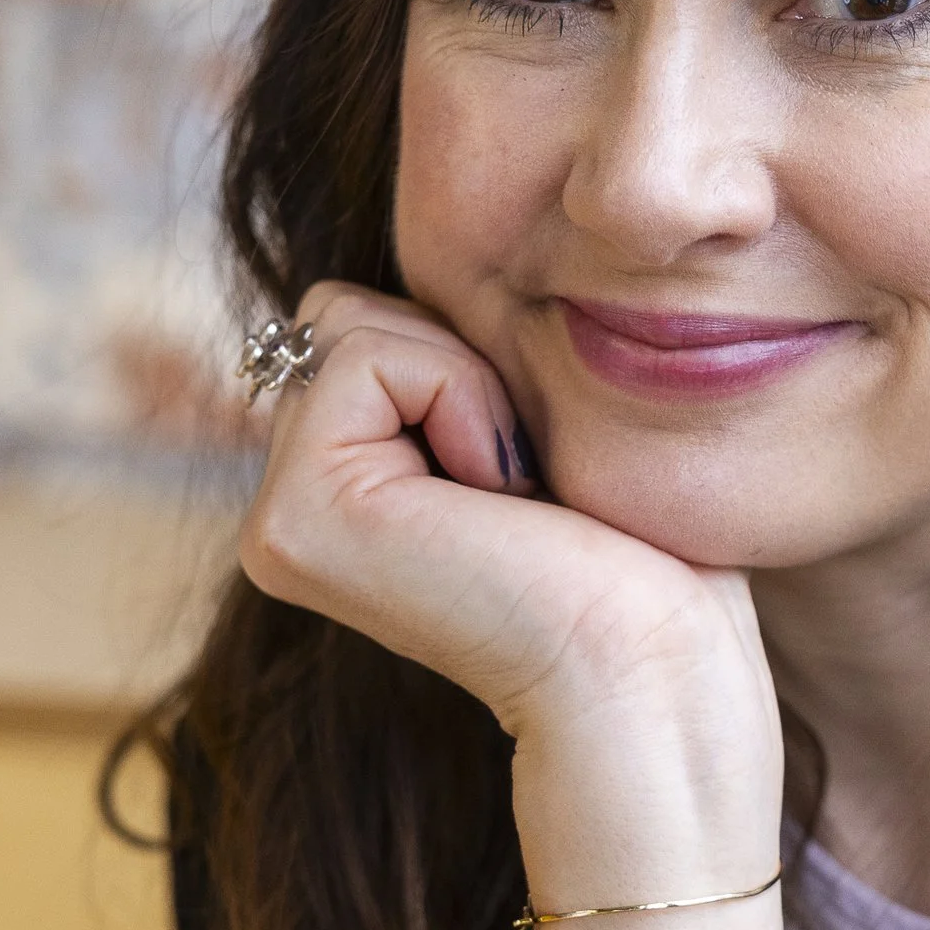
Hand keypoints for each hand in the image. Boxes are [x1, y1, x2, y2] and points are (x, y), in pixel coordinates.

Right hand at [237, 285, 782, 895]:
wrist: (651, 657)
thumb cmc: (631, 554)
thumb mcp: (520, 424)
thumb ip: (440, 363)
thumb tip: (401, 272)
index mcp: (335, 495)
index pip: (359, 323)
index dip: (467, 357)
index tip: (523, 472)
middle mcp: (288, 513)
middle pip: (340, 313)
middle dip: (455, 358)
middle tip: (516, 480)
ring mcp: (278, 523)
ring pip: (345, 322)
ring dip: (465, 380)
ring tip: (507, 493)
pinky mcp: (293, 520)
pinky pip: (367, 357)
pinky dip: (459, 395)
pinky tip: (495, 497)